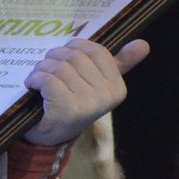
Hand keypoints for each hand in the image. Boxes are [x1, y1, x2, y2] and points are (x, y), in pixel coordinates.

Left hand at [22, 38, 149, 146]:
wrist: (50, 134)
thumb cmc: (73, 102)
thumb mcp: (96, 83)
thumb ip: (119, 63)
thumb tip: (144, 43)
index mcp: (117, 88)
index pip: (96, 50)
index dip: (75, 47)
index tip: (65, 56)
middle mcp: (106, 96)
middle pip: (74, 56)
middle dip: (54, 57)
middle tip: (48, 69)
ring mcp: (88, 104)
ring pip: (59, 66)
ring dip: (42, 69)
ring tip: (40, 79)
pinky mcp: (67, 109)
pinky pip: (48, 79)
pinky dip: (35, 79)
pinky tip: (33, 86)